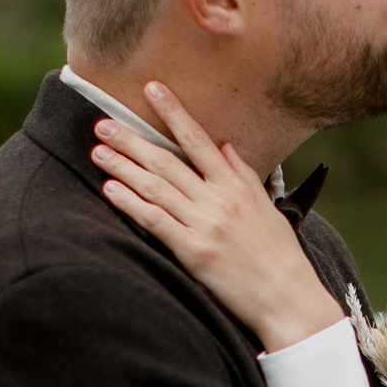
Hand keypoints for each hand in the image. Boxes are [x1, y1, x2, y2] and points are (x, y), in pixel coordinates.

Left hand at [92, 82, 343, 351]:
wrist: (288, 298)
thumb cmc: (280, 257)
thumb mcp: (267, 209)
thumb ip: (243, 175)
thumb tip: (226, 147)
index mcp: (236, 186)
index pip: (198, 140)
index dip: (173, 112)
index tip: (153, 89)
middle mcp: (218, 200)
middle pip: (167, 161)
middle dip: (132, 139)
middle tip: (103, 123)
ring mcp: (205, 224)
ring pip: (155, 187)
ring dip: (123, 166)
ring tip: (98, 151)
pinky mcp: (194, 252)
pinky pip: (155, 221)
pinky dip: (130, 203)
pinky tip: (110, 189)